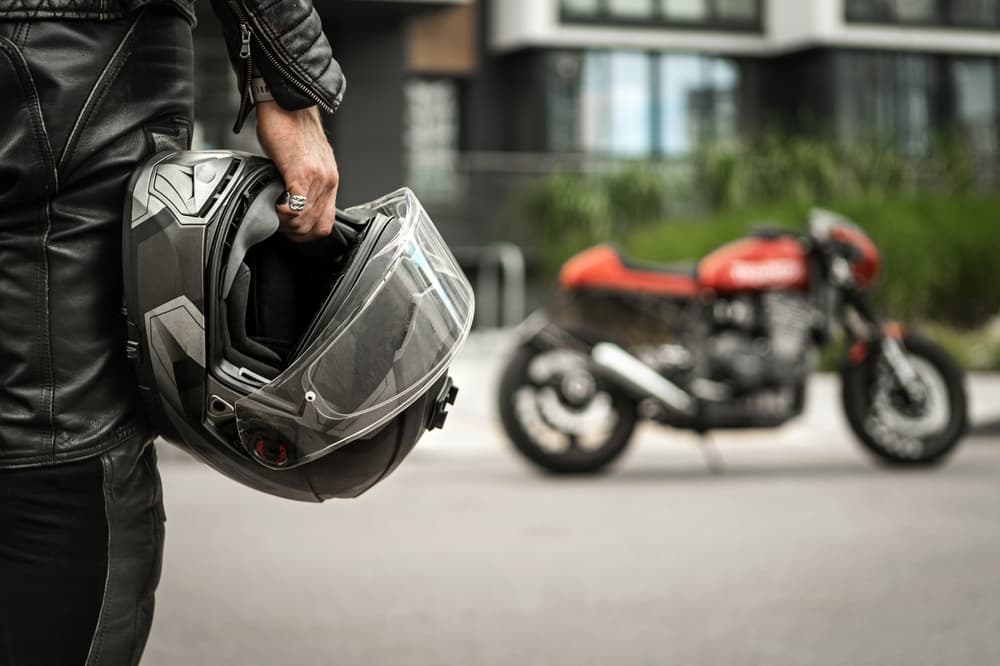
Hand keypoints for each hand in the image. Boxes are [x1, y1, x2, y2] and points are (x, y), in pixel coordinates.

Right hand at [255, 102, 338, 240]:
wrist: (287, 101)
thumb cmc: (289, 125)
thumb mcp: (302, 159)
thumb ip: (299, 181)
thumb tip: (286, 199)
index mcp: (329, 179)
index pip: (326, 222)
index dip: (306, 232)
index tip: (288, 227)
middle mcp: (328, 181)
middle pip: (317, 228)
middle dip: (294, 233)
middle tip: (278, 224)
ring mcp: (317, 178)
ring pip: (305, 222)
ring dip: (285, 224)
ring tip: (273, 214)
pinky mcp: (301, 172)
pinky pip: (295, 208)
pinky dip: (282, 214)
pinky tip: (272, 205)